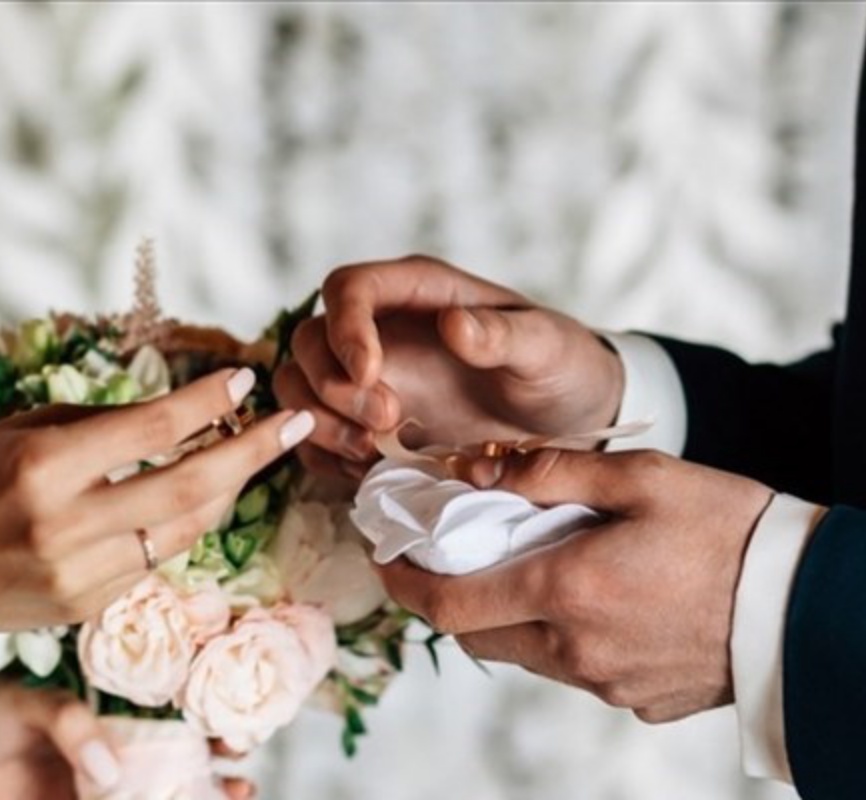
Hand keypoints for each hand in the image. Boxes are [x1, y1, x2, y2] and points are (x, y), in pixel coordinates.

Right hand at [0, 368, 313, 634]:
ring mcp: (81, 577)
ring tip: (248, 457)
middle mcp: (69, 526)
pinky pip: (153, 562)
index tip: (246, 381)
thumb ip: (96, 424)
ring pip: (185, 531)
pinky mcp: (85, 608)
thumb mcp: (16, 430)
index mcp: (47, 468)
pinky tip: (184, 501)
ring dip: (224, 491)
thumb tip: (171, 414)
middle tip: (294, 424)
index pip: (154, 428)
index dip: (209, 402)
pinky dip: (176, 527)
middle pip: (191, 487)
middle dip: (253, 453)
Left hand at [0, 684, 256, 799]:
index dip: (218, 734)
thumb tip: (108, 770)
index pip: (183, 728)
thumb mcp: (27, 701)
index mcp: (118, 724)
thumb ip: (69, 723)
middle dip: (223, 783)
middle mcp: (118, 764)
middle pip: (185, 777)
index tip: (237, 741)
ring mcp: (98, 799)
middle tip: (240, 787)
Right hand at [274, 255, 622, 479]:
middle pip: (311, 341)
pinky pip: (315, 436)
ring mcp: (368, 378)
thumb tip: (454, 326)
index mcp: (417, 292)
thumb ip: (504, 335)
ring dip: (320, 423)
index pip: (349, 288)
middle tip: (387, 423)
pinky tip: (368, 470)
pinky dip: (327, 456)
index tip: (371, 374)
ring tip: (372, 451)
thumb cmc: (558, 369)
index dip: (345, 328)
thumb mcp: (547, 348)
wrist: (564, 421)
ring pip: (300, 387)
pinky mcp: (363, 424)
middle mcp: (380, 329)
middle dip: (333, 385)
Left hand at [381, 448, 772, 722]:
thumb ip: (550, 473)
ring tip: (521, 566)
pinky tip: (584, 598)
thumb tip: (477, 469)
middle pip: (476, 631)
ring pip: (521, 652)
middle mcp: (574, 647)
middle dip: (448, 595)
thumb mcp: (641, 477)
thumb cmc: (727, 529)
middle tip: (447, 554)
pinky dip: (554, 634)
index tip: (385, 557)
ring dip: (504, 612)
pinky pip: (570, 668)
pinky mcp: (636, 699)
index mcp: (566, 589)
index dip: (404, 583)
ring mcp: (605, 681)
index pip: (448, 602)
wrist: (808, 604)